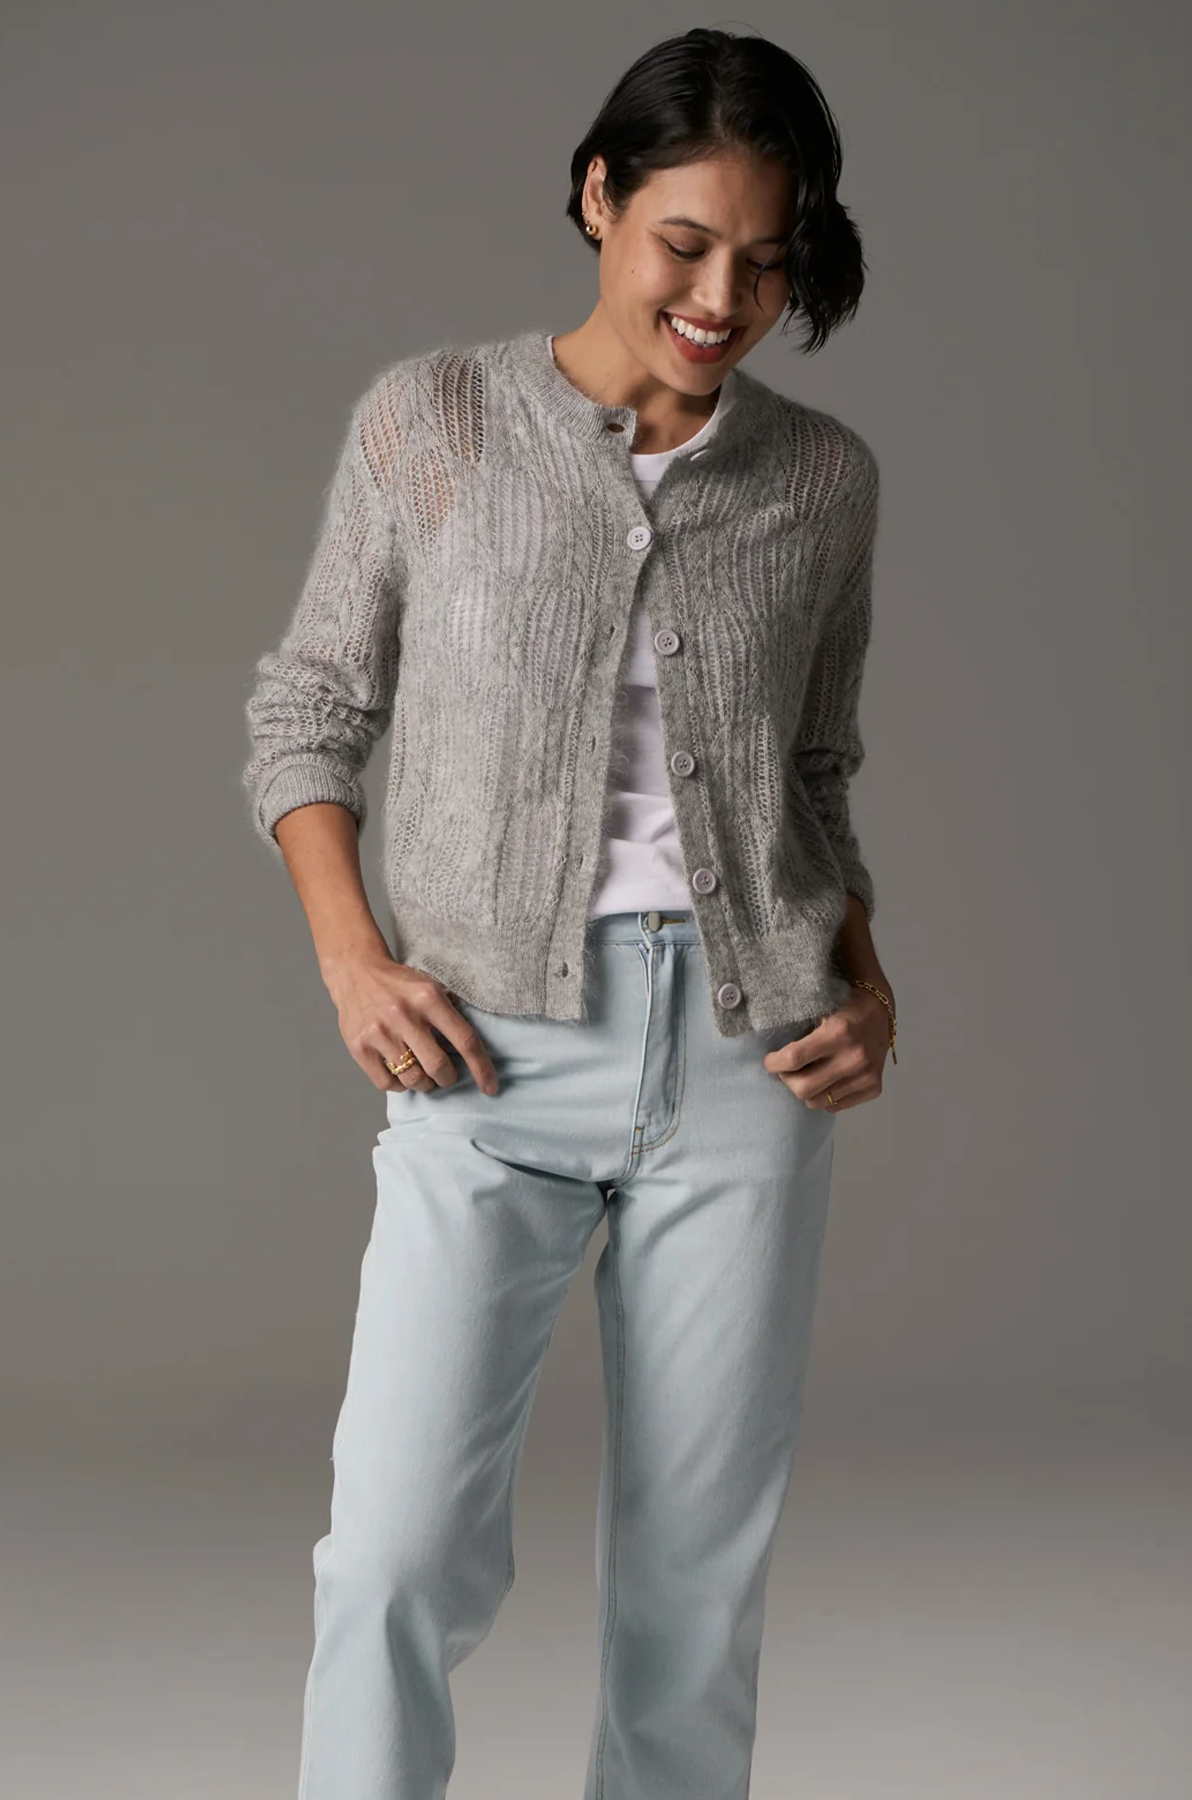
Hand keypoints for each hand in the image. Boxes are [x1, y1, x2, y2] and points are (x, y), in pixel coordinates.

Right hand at [324, 951, 498, 1096]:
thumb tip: (475, 1045)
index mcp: (428, 998)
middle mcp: (404, 1015)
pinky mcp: (359, 1046)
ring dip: (424, 1084)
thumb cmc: (399, 983)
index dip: (481, 1068)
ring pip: (413, 1078)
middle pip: (438, 1066)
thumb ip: (451, 1011)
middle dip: (447, 1078)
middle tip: (446, 1076)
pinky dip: (399, 1086)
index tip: (490, 1087)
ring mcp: (379, 1032)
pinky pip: (387, 1083)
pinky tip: (401, 1073)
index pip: (464, 1040)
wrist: (355, 972)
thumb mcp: (430, 985)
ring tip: (424, 1077)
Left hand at [763, 987, 890, 1111]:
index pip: (793, 1058)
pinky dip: (825, 1096)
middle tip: (786, 1071)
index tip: (770, 1061)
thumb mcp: (819, 1007)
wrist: (879, 1010)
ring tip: (806, 1075)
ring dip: (805, 1090)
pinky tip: (826, 1080)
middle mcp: (854, 1058)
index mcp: (838, 1033)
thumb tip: (773, 1057)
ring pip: (818, 1102)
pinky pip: (835, 1106)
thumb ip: (799, 1032)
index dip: (774, 1063)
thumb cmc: (842, 1006)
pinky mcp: (874, 1088)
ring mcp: (866, 1076)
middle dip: (787, 1080)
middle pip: (804, 1089)